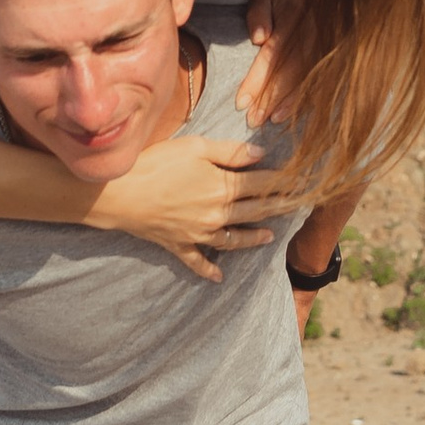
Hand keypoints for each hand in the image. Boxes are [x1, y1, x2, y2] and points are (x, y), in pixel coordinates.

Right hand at [87, 132, 283, 278]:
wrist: (120, 194)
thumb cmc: (156, 163)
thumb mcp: (195, 147)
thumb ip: (230, 152)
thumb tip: (261, 154)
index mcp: (223, 186)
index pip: (263, 183)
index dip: (286, 182)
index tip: (305, 181)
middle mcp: (217, 214)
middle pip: (255, 211)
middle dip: (280, 208)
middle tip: (300, 207)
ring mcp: (199, 233)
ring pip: (234, 240)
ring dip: (253, 239)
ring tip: (269, 237)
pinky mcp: (179, 245)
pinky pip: (197, 262)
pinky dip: (209, 270)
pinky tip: (219, 277)